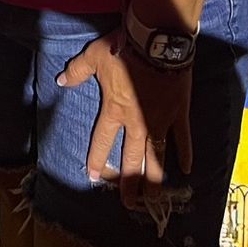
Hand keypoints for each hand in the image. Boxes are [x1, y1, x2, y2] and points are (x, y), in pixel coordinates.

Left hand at [57, 34, 192, 210]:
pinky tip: (186, 170)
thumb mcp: (93, 57)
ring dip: (155, 177)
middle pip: (132, 158)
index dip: (97, 159)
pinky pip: (182, 138)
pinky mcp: (179, 114)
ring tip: (154, 197)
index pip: (103, 141)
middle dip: (129, 182)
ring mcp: (160, 121)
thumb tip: (60, 80)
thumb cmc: (123, 50)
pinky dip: (185, 153)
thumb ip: (77, 71)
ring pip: (157, 156)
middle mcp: (136, 123)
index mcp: (114, 111)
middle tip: (129, 203)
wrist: (156, 42)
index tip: (94, 176)